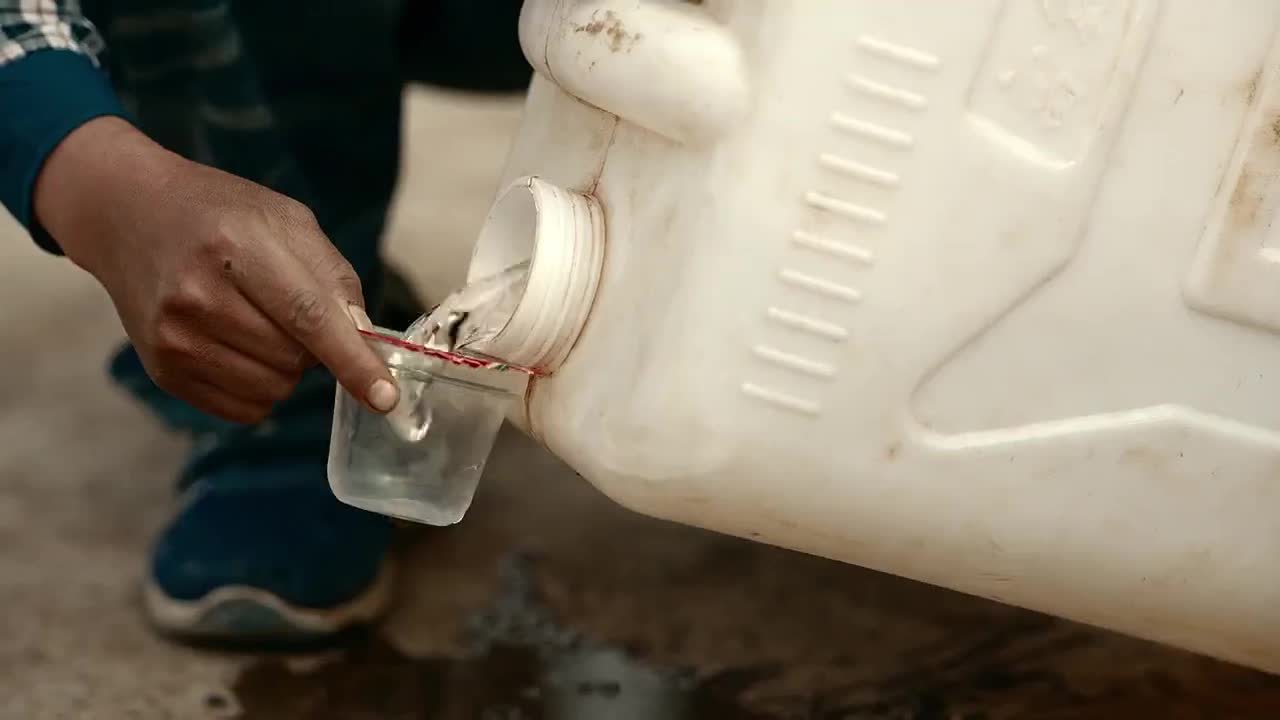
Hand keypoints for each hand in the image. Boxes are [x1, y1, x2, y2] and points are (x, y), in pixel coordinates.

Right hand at [34, 117, 397, 423]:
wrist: (129, 214)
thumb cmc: (221, 214)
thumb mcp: (287, 221)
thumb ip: (334, 279)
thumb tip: (366, 341)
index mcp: (238, 246)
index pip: (309, 317)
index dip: (352, 361)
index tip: (385, 398)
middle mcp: (198, 295)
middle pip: (294, 360)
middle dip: (310, 346)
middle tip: (283, 307)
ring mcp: (173, 337)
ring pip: (272, 390)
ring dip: (284, 368)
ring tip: (256, 322)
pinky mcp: (163, 369)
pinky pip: (243, 410)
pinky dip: (258, 389)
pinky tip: (236, 346)